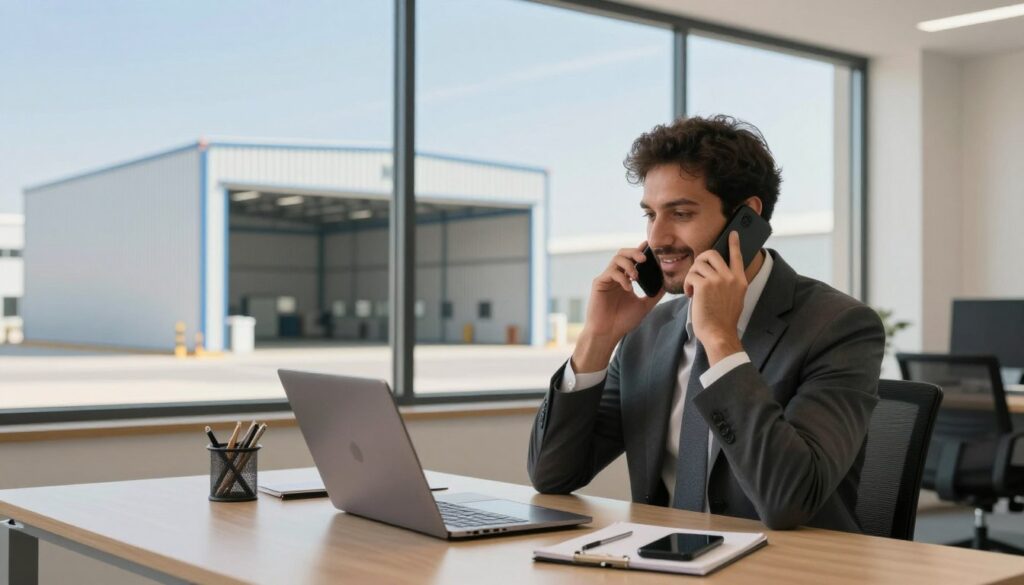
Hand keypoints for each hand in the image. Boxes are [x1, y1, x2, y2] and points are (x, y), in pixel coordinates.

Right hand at [572, 242, 665, 371]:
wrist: (608, 333)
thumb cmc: (623, 321)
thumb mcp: (644, 306)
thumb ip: (654, 294)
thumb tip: (667, 284)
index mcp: (625, 279)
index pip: (632, 259)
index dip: (640, 250)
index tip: (650, 246)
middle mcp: (615, 276)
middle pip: (623, 253)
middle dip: (634, 252)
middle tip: (645, 259)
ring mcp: (606, 279)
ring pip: (616, 259)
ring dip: (629, 264)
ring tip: (636, 276)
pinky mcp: (599, 283)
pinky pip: (611, 272)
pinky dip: (622, 277)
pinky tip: (628, 288)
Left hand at [683, 231, 745, 363]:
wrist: (719, 334)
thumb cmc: (723, 320)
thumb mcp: (735, 299)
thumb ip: (729, 284)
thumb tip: (718, 274)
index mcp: (740, 280)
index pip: (738, 256)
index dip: (734, 243)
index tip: (733, 233)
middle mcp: (730, 277)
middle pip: (711, 254)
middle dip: (699, 262)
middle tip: (696, 275)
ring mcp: (718, 280)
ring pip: (698, 265)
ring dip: (691, 276)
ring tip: (693, 290)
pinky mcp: (704, 285)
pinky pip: (691, 276)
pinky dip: (687, 285)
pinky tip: (690, 296)